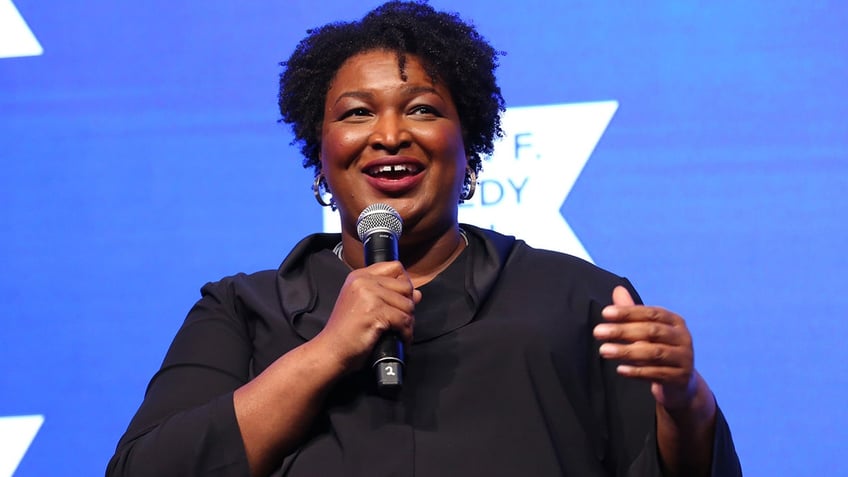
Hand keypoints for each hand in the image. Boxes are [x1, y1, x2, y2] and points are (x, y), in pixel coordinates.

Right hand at [316, 261, 421, 371]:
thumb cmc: (347, 332)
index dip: (404, 283)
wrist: (331, 351)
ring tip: (399, 331)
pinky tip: (399, 339)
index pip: (395, 267)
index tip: (402, 299)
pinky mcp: (375, 311)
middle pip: (406, 286)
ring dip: (408, 321)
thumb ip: (390, 295)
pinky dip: (406, 333)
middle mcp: (363, 281)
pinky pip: (404, 320)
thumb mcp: (365, 306)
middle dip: (408, 306)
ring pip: (408, 304)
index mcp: (359, 276)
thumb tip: (417, 294)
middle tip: (400, 321)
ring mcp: (368, 295)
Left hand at [593, 286, 696, 409]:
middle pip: (651, 331)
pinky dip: (637, 371)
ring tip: (603, 350)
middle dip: (622, 331)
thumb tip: (617, 290)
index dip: (628, 312)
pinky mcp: (679, 378)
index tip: (605, 313)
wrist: (680, 383)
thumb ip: (632, 312)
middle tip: (597, 332)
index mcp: (675, 321)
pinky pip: (656, 373)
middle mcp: (682, 337)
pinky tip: (620, 369)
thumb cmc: (660, 348)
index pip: (650, 313)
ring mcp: (684, 359)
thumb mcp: (648, 330)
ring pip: (654, 353)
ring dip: (626, 351)